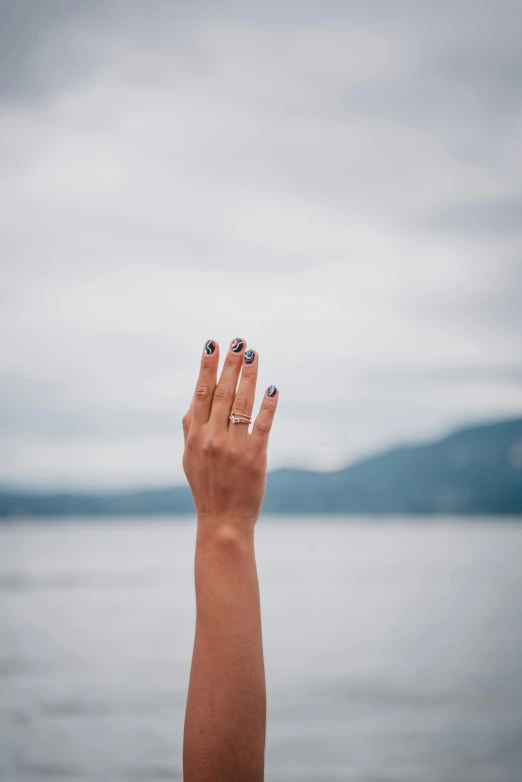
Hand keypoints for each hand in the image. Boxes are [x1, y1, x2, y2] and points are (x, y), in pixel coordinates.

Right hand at [182, 338, 277, 531]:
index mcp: (194, 435)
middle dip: (231, 363)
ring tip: (253, 354)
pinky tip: (273, 388)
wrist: (222, 520)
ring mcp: (233, 447)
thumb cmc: (206, 486)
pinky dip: (267, 405)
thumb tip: (193, 399)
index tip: (213, 344)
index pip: (201, 393)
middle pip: (222, 392)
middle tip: (239, 340)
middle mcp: (211, 438)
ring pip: (241, 403)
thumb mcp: (188, 456)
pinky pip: (262, 425)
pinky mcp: (254, 457)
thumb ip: (190, 427)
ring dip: (249, 376)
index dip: (207, 367)